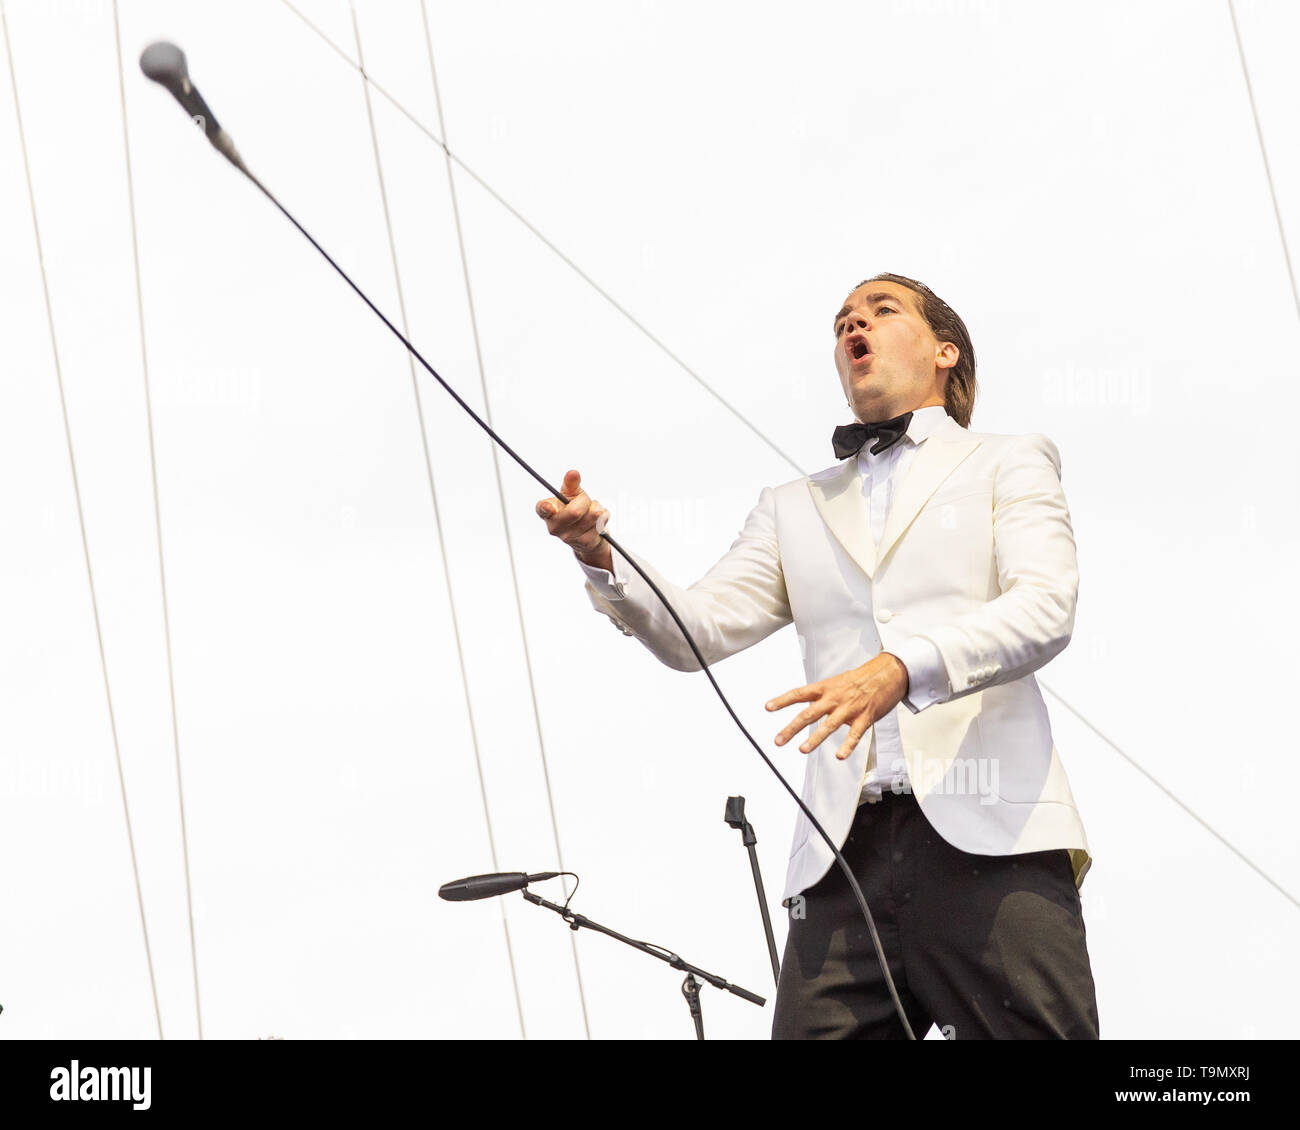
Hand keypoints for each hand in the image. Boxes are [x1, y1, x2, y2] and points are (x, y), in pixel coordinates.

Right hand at [536, 469, 612, 572]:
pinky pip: (599, 523)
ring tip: (592, 510)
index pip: (542, 509)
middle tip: (585, 501)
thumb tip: (573, 473)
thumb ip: (571, 484)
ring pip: (591, 516)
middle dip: (586, 501)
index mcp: (547, 512)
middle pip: (575, 511)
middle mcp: (554, 527)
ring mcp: (568, 537)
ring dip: (597, 509)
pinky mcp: (584, 543)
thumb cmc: (576, 509)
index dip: (547, 508)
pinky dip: (603, 517)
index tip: (552, 508)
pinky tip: (598, 520)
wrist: (588, 533)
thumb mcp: (572, 494)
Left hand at [766, 653, 909, 760]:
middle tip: (778, 740)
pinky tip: (840, 755)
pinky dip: (848, 746)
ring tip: (803, 749)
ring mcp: (849, 708)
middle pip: (808, 714)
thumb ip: (823, 695)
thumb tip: (809, 705)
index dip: (782, 700)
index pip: (799, 693)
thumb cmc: (862, 678)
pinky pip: (855, 734)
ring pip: (828, 725)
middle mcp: (834, 698)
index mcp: (826, 688)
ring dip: (815, 738)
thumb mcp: (838, 682)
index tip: (768, 707)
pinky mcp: (865, 717)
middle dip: (791, 728)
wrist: (888, 672)